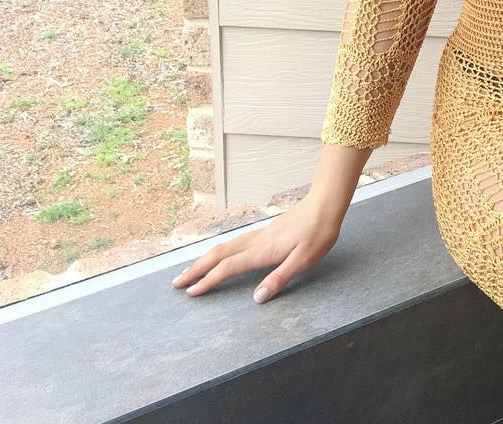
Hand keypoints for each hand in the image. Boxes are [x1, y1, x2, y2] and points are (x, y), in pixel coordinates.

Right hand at [171, 193, 343, 303]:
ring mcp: (260, 234)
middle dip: (197, 268)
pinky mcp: (267, 230)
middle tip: (177, 282)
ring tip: (193, 270)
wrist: (326, 204)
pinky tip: (222, 254)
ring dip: (206, 259)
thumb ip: (279, 278)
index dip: (208, 281)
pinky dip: (220, 251)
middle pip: (219, 254)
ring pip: (225, 246)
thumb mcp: (304, 260)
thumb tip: (256, 299)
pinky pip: (235, 242)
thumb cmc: (318, 233)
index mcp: (263, 251)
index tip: (191, 293)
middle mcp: (256, 241)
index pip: (228, 268)